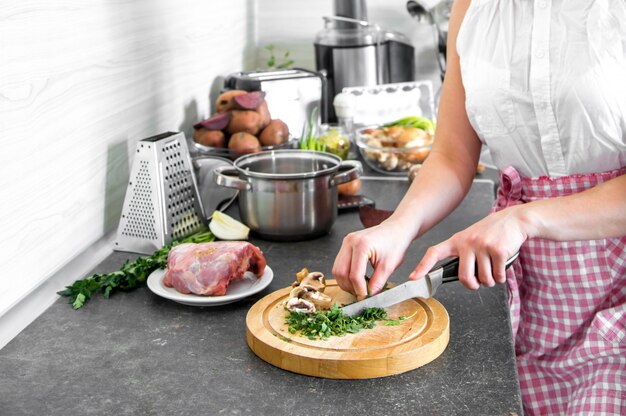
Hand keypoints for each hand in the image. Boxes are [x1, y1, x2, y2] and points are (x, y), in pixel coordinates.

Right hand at [332, 220, 412, 299]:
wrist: (395, 229)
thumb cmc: (395, 243)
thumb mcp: (389, 266)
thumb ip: (378, 282)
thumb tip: (370, 296)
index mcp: (362, 245)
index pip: (355, 274)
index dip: (359, 289)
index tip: (365, 297)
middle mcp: (350, 242)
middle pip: (341, 273)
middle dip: (350, 287)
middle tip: (362, 295)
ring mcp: (346, 242)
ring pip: (337, 270)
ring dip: (346, 282)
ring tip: (359, 288)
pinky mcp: (345, 245)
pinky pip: (339, 264)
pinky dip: (346, 275)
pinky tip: (357, 279)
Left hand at [408, 206, 527, 289]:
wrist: (514, 219)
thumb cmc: (492, 232)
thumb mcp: (471, 238)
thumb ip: (462, 254)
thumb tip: (459, 277)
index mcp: (457, 240)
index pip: (434, 252)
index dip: (422, 266)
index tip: (414, 277)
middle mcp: (467, 242)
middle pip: (464, 277)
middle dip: (473, 285)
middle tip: (478, 283)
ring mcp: (482, 246)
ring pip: (484, 279)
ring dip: (491, 280)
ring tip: (493, 269)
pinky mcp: (498, 250)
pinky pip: (498, 276)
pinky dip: (501, 276)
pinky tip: (502, 266)